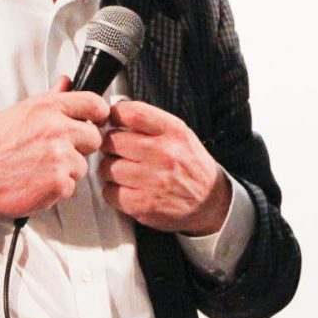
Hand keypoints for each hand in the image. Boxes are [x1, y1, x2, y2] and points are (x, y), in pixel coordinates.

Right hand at [0, 76, 108, 223]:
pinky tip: (36, 181)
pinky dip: (56, 189)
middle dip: (81, 146)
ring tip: (39, 168)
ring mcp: (61, 158)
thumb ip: (49, 99)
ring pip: (83, 165)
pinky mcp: (59, 183)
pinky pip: (71, 186)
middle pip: (95, 138)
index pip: (94, 103)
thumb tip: (66, 82)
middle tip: (57, 151)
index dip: (99, 114)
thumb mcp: (19, 111)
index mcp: (48, 108)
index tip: (96, 120)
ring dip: (66, 170)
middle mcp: (58, 130)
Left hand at [100, 100, 230, 234]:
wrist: (210, 201)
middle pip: (112, 141)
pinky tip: (126, 189)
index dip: (114, 114)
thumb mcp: (180, 135)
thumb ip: (151, 123)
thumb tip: (114, 115)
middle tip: (117, 151)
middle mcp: (165, 154)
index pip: (133, 113)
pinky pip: (109, 192)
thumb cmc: (190, 166)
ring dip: (109, 170)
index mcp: (174, 132)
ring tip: (124, 172)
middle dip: (109, 145)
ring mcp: (154, 180)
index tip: (112, 120)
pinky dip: (112, 191)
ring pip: (107, 168)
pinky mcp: (145, 204)